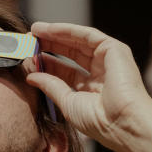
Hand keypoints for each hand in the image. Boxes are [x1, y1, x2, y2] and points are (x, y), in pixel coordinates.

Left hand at [27, 22, 151, 150]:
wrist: (122, 123)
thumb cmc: (99, 121)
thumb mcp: (67, 102)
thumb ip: (50, 86)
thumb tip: (31, 76)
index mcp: (92, 89)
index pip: (66, 71)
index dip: (48, 63)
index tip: (28, 58)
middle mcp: (102, 73)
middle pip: (71, 53)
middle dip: (50, 45)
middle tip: (29, 40)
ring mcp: (109, 60)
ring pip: (78, 41)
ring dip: (56, 34)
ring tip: (35, 30)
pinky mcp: (114, 49)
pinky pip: (87, 35)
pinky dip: (67, 30)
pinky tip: (49, 29)